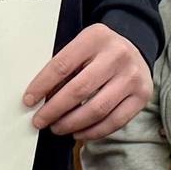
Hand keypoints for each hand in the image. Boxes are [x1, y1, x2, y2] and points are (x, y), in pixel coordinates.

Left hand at [23, 23, 152, 141]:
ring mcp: (133, 76)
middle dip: (54, 110)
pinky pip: (114, 121)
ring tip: (57, 127)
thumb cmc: (99, 51)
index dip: (42, 86)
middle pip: (79, 90)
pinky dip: (93, 132)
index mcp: (96, 37)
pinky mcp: (142, 96)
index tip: (28, 101)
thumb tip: (38, 98)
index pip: (62, 65)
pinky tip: (78, 132)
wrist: (136, 49)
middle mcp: (118, 55)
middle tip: (40, 121)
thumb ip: (64, 66)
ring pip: (97, 109)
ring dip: (72, 123)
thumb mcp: (82, 47)